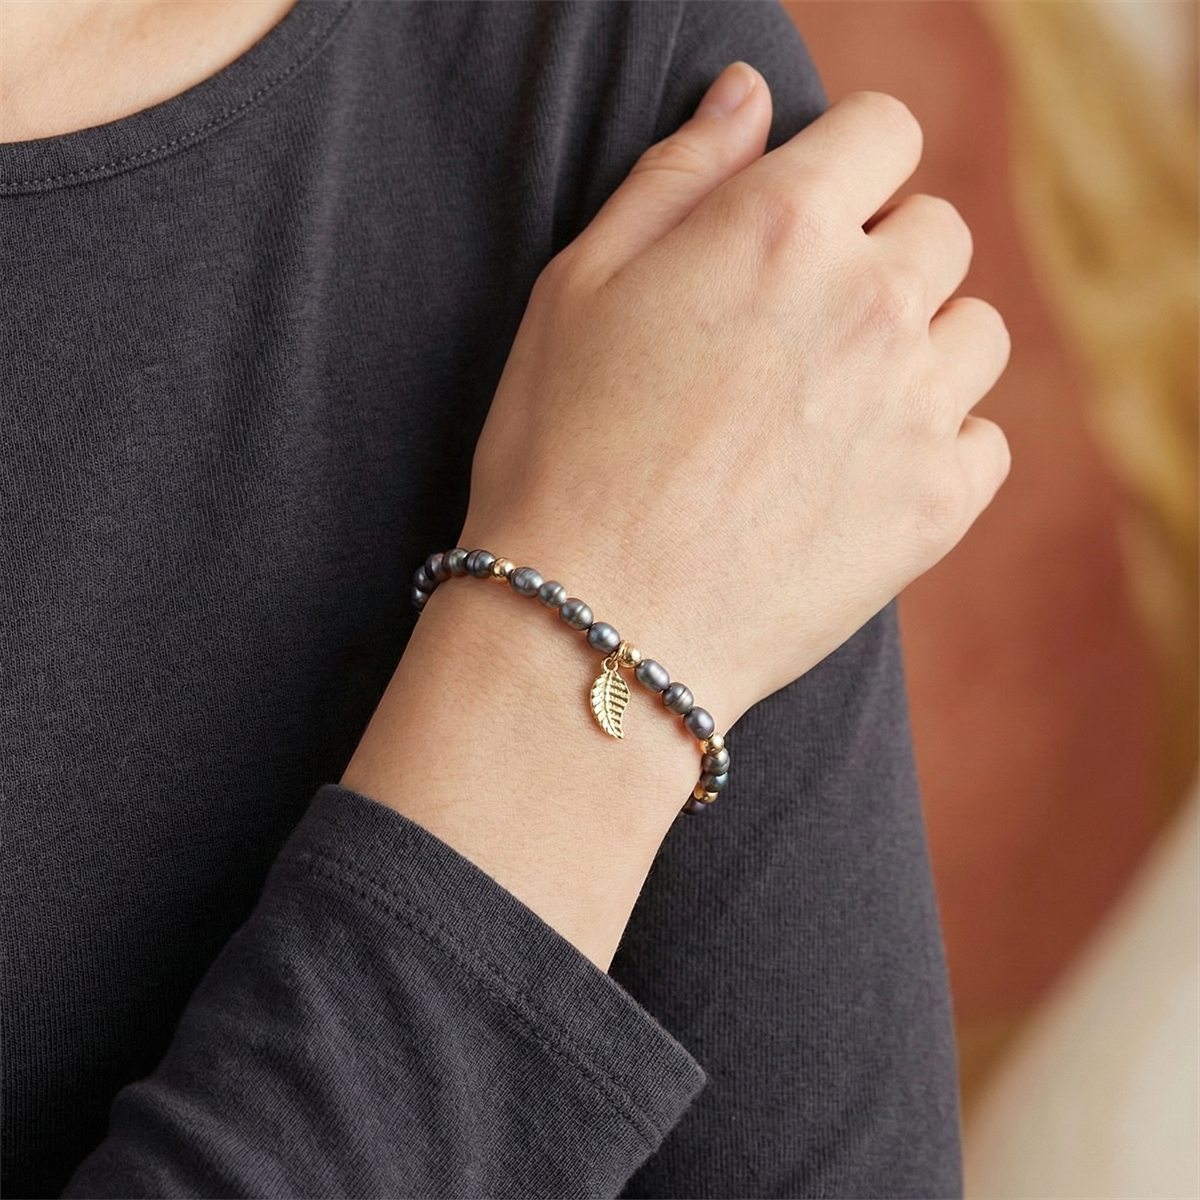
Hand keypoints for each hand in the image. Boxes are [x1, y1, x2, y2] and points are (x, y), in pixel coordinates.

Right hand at [460, 64, 1009, 728]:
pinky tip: (865, 472)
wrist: (592, 627)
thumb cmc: (560, 455)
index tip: (812, 217)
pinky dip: (940, 443)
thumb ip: (675, 176)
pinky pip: (984, 437)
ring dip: (921, 347)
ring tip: (838, 407)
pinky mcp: (938, 504)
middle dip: (882, 259)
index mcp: (780, 229)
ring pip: (976, 331)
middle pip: (938, 230)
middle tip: (803, 333)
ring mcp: (916, 406)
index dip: (847, 165)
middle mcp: (870, 302)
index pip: (882, 131)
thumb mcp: (578, 290)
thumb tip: (748, 94)